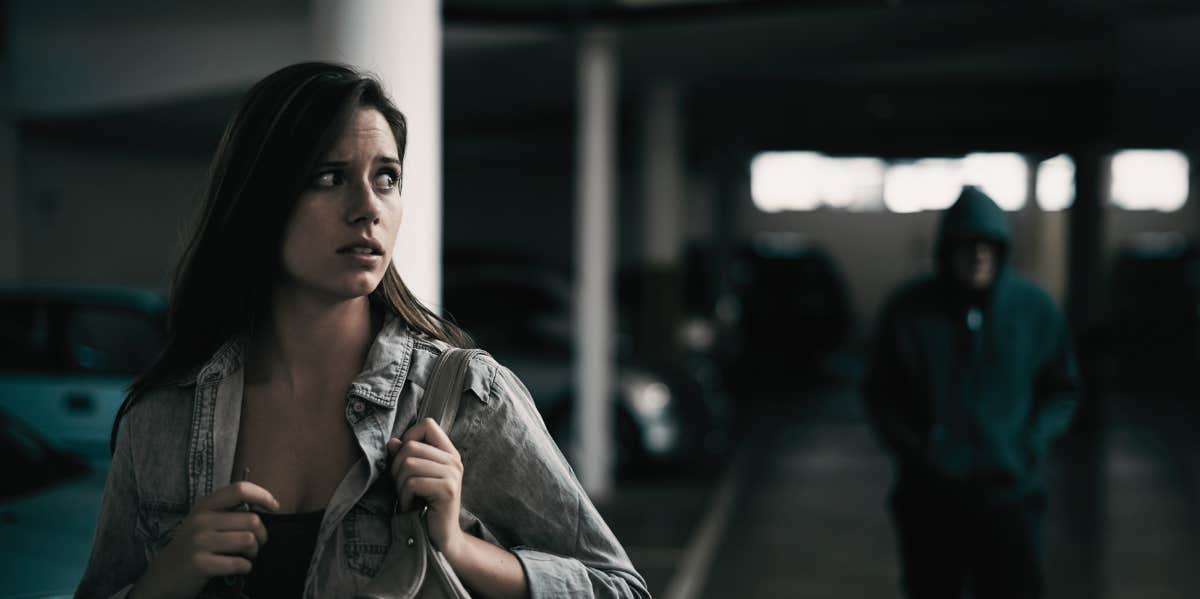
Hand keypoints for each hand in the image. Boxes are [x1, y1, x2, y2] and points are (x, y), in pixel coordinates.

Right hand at [131, 482, 278, 598]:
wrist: (162, 577)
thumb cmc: (190, 548)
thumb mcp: (202, 522)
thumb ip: (227, 512)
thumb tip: (264, 507)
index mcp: (204, 506)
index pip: (239, 489)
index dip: (263, 495)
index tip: (274, 507)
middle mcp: (201, 520)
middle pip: (252, 520)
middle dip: (262, 535)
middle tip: (256, 545)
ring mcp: (199, 542)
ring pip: (248, 540)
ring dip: (254, 552)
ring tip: (246, 556)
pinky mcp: (201, 563)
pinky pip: (239, 563)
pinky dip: (244, 568)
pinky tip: (237, 568)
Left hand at [386, 418, 464, 558]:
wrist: (440, 537)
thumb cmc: (424, 506)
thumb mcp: (413, 477)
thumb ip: (405, 457)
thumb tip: (392, 442)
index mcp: (448, 452)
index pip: (427, 424)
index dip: (409, 437)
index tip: (405, 460)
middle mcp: (453, 460)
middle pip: (411, 446)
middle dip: (397, 468)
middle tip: (403, 487)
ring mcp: (452, 474)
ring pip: (409, 463)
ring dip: (400, 484)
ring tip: (407, 497)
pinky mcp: (447, 490)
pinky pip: (413, 482)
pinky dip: (404, 496)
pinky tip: (411, 506)